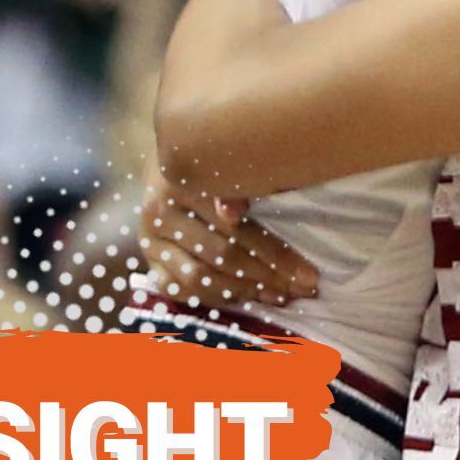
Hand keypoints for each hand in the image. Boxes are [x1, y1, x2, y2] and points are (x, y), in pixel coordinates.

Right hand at [139, 167, 316, 309]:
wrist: (172, 165)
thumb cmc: (213, 162)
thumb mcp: (229, 165)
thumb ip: (235, 188)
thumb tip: (234, 213)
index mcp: (180, 182)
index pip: (233, 228)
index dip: (274, 254)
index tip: (309, 274)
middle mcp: (159, 212)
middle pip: (220, 255)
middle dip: (267, 275)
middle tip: (303, 288)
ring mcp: (150, 240)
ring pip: (200, 278)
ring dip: (244, 290)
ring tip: (279, 293)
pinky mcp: (150, 261)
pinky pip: (180, 290)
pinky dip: (214, 297)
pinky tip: (245, 295)